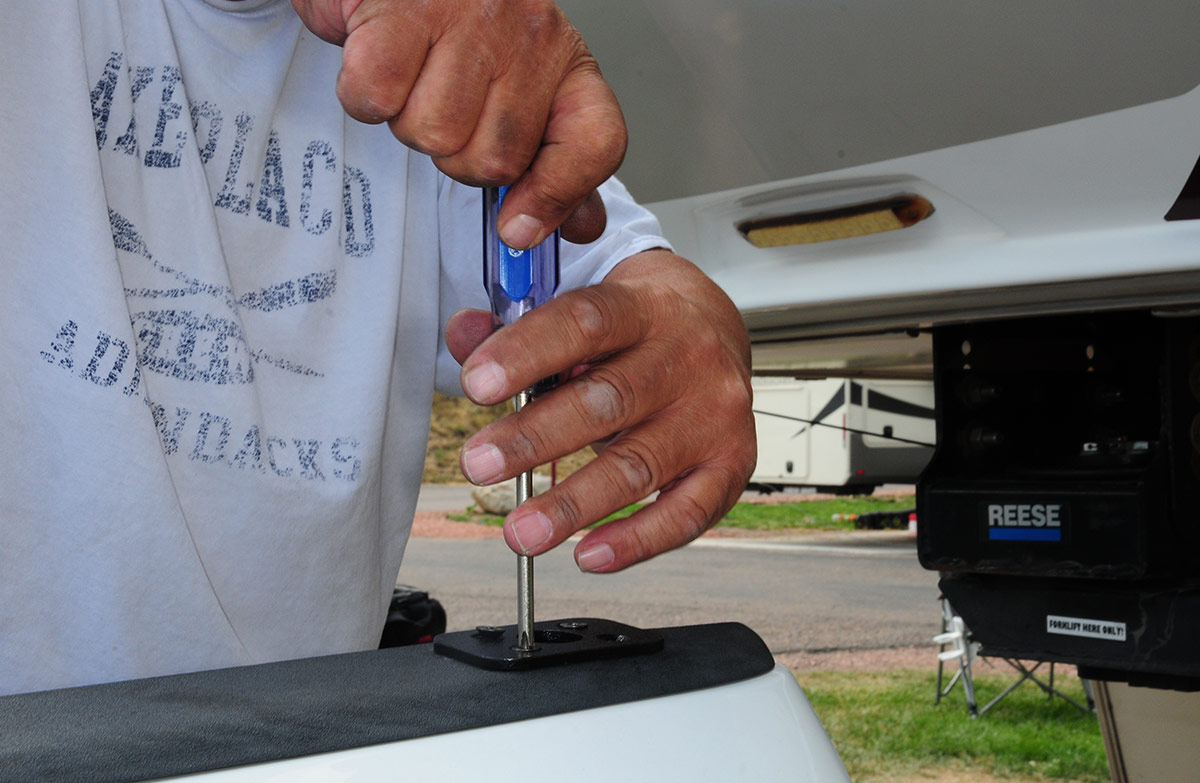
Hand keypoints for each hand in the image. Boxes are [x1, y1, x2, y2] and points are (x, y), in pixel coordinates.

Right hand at [291, 0, 623, 246]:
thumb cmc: (462, 25)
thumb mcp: (526, 91)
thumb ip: (557, 164)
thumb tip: (579, 227)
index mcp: (566, 62)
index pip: (594, 143)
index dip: (558, 194)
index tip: (517, 226)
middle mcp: (528, 35)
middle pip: (494, 162)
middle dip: (457, 153)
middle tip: (448, 104)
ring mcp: (467, 19)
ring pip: (432, 137)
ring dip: (408, 120)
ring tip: (416, 74)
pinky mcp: (400, 12)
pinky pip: (376, 100)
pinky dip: (366, 96)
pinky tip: (384, 61)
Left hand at [445, 250, 756, 571]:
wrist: (716, 330)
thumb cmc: (635, 329)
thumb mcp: (583, 308)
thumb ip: (518, 326)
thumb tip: (463, 335)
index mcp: (645, 306)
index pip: (586, 322)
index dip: (528, 352)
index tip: (476, 384)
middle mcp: (688, 358)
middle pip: (609, 400)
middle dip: (536, 437)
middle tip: (478, 464)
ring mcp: (714, 415)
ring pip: (640, 466)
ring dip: (573, 505)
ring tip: (520, 532)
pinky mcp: (731, 464)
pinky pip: (686, 514)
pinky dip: (636, 541)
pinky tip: (587, 556)